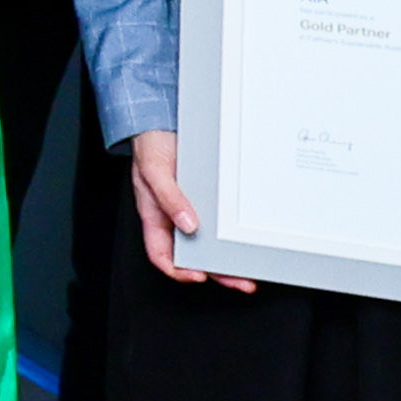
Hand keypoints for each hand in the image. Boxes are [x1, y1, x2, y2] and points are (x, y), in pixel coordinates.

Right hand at [125, 126, 255, 290]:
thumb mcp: (154, 171)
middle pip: (194, 254)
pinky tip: (245, 238)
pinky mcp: (208, 196)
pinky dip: (232, 232)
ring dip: (229, 256)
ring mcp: (192, 207)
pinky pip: (220, 219)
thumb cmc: (150, 146)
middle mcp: (175, 217)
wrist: (163, 120)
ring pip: (211, 241)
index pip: (162, 254)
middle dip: (218, 272)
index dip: (178, 270)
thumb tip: (187, 224)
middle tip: (241, 280)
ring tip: (250, 267)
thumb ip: (168, 198)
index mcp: (155, 217)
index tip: (199, 275)